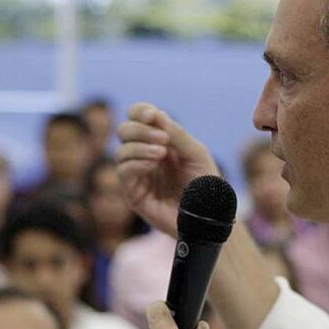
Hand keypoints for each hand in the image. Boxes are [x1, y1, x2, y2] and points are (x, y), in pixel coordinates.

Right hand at [115, 103, 218, 235]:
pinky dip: (135, 163)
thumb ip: (177, 134)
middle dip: (139, 129)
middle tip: (162, 139)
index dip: (139, 111)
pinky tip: (152, 164)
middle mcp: (145, 155)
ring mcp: (138, 174)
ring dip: (139, 147)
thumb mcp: (196, 154)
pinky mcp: (133, 194)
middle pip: (124, 131)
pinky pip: (123, 172)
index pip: (138, 118)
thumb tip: (156, 113)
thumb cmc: (206, 185)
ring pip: (120, 151)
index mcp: (160, 141)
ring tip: (161, 154)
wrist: (208, 216)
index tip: (151, 115)